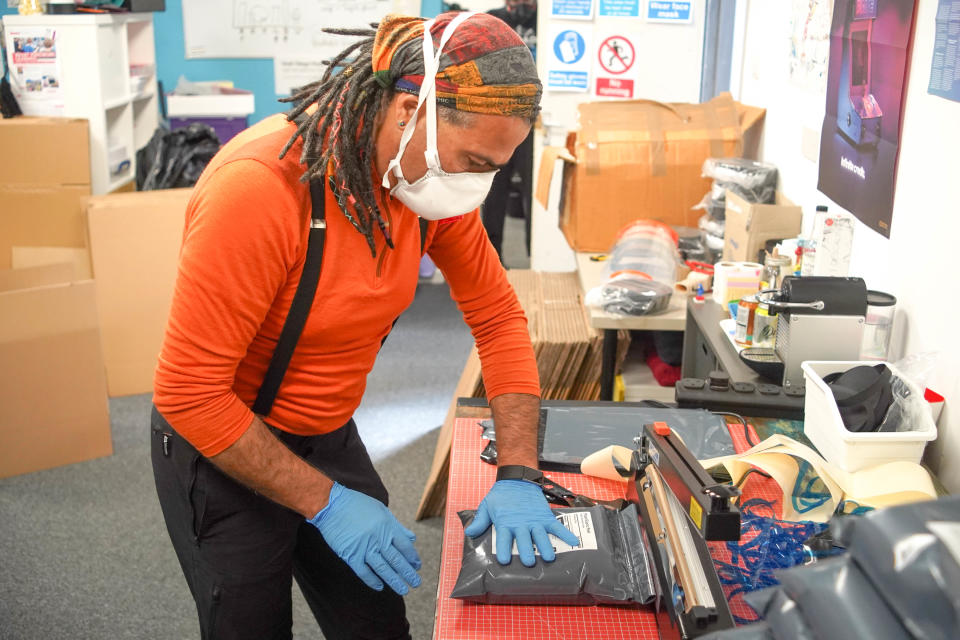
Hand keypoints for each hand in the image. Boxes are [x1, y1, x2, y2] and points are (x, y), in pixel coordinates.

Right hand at [308, 482, 421, 594]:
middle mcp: (378, 538)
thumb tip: (412, 539)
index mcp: (387, 525)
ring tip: (403, 590)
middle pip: (396, 560)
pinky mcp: (350, 555)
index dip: (412, 558)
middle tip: (416, 583)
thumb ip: (397, 526)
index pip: (405, 546)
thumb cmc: (357, 505)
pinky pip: (363, 572)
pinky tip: (379, 586)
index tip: (417, 566)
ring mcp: (364, 547)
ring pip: (383, 568)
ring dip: (394, 581)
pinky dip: (372, 580)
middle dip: (408, 573)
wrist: (331, 505)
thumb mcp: (381, 510)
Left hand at [463, 479, 579, 566]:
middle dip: (527, 551)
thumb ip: (479, 521)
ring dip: (545, 546)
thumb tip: (469, 534)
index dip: (504, 550)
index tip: (504, 561)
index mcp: (505, 523)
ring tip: (549, 557)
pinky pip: (557, 526)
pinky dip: (566, 533)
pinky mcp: (545, 516)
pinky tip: (573, 541)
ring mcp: (535, 520)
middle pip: (524, 540)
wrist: (517, 478)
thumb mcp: (487, 506)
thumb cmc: (501, 495)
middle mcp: (521, 524)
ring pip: (541, 536)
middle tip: (529, 562)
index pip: (504, 539)